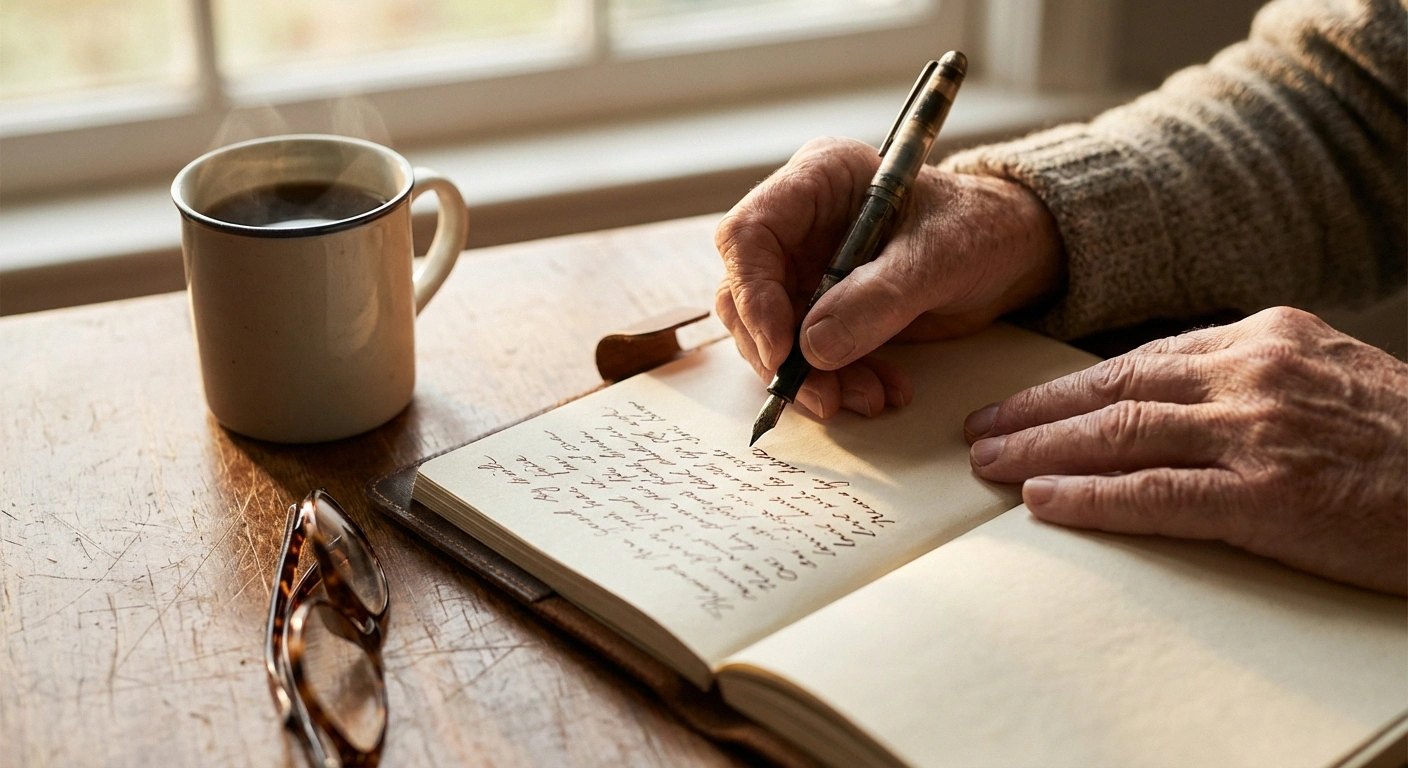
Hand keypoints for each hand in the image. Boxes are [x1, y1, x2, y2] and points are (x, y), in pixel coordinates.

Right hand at [715, 137, 1063, 417]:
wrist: (1008, 254)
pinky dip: (836, 382)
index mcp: (817, 180)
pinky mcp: (820, 310)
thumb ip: (878, 299)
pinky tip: (880, 391)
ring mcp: (805, 268)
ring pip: (771, 334)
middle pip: (746, 294)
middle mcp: (797, 224)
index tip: (784, 352)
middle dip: (781, 354)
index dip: (753, 296)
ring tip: (868, 399)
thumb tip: (814, 348)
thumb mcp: (938, 258)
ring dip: (811, 378)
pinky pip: (805, 355)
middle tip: (824, 397)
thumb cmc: (978, 229)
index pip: (747, 236)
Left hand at [965, 306, 1407, 594]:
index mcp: (1263, 337)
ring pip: (1120, 433)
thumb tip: (1162, 398)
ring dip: (1041, 451)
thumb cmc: (1405, 440)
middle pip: (1114, 388)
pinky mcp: (1269, 497)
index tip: (1019, 402)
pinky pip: (1157, 495)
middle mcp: (1251, 373)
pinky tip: (1043, 503)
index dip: (1067, 386)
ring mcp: (1257, 432)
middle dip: (1035, 413)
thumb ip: (1248, 377)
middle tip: (976, 431)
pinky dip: (1092, 498)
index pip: (1140, 358)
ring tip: (987, 465)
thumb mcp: (1326, 377)